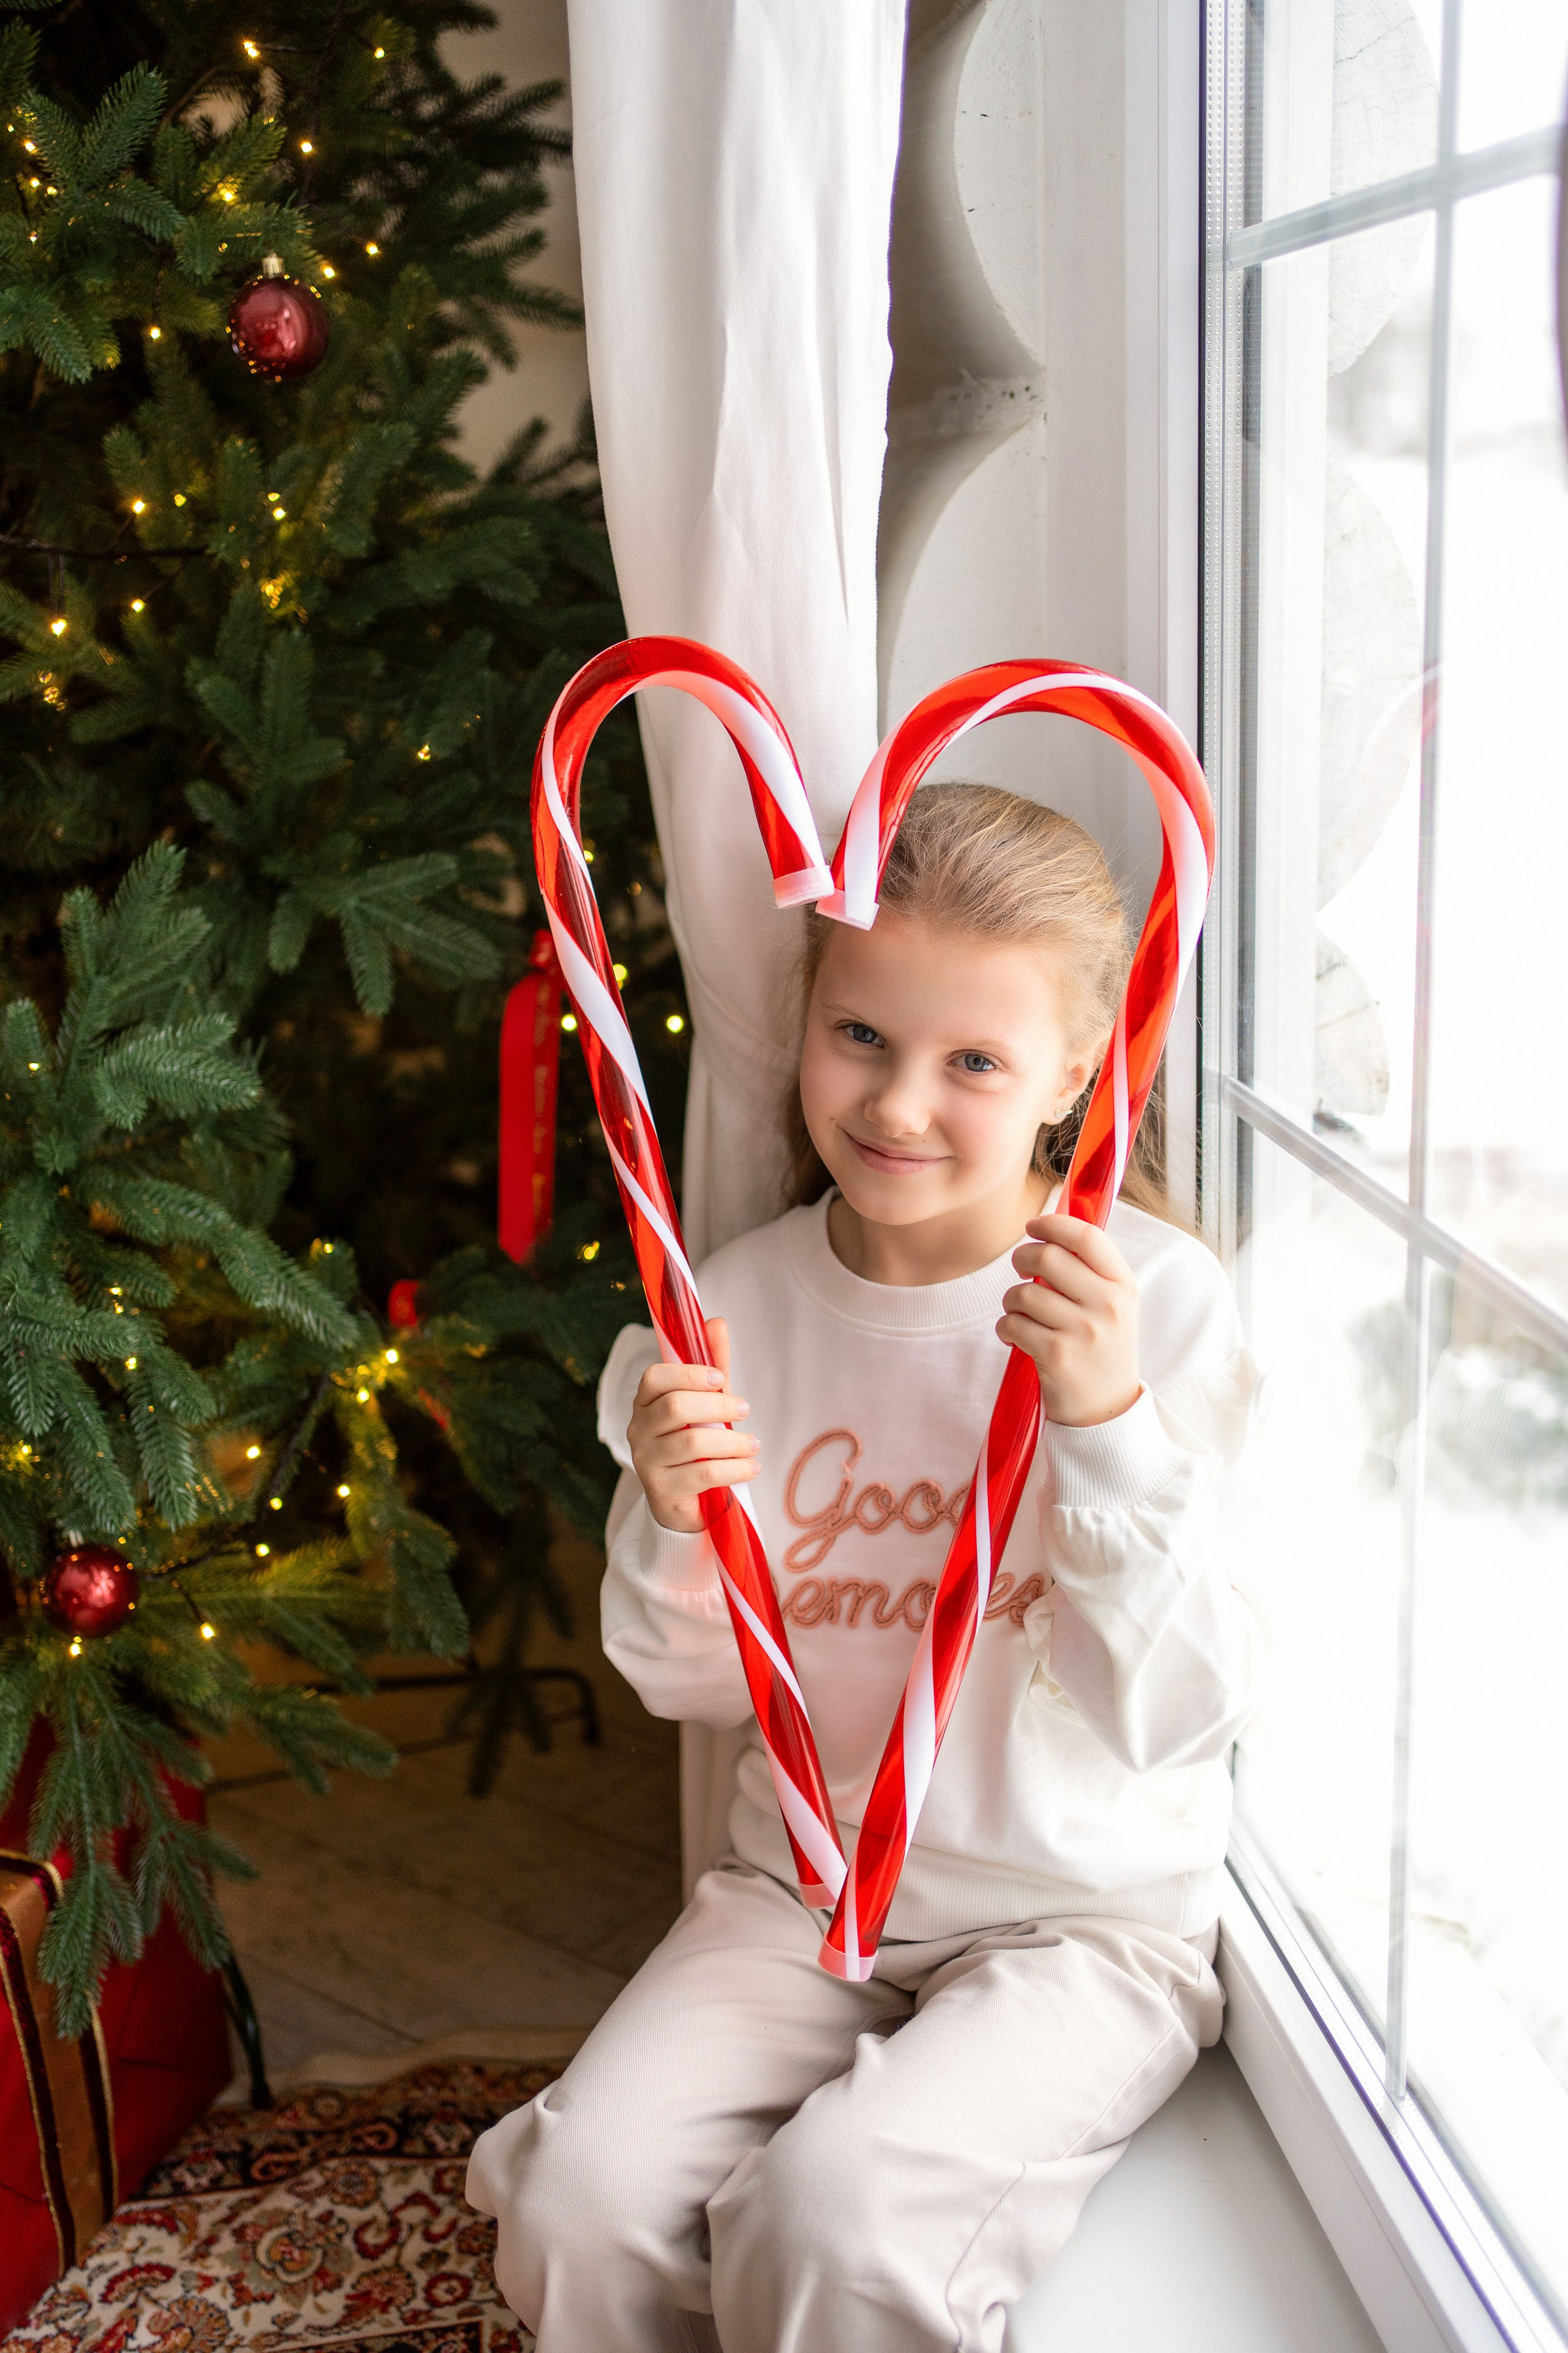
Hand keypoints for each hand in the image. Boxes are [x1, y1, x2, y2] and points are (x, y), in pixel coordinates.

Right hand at [627, 1316, 759, 1533]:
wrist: (683, 1503)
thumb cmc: (695, 1444)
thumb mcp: (705, 1404)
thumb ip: (710, 1366)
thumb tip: (716, 1322)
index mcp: (645, 1403)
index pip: (655, 1377)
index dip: (688, 1373)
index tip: (720, 1378)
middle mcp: (638, 1430)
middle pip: (676, 1406)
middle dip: (718, 1405)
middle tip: (745, 1408)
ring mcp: (646, 1462)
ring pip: (693, 1443)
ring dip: (733, 1442)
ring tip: (754, 1445)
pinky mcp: (662, 1491)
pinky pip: (703, 1474)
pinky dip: (734, 1469)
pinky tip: (751, 1467)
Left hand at [998, 1214, 1140, 1427]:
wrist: (1106, 1410)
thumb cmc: (1101, 1349)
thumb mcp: (1112, 1305)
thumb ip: (1090, 1269)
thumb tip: (1050, 1229)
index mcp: (1122, 1286)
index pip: (1087, 1237)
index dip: (1053, 1223)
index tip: (1033, 1225)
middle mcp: (1108, 1305)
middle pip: (1048, 1256)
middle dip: (1022, 1258)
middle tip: (1021, 1271)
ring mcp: (1083, 1331)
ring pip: (1024, 1292)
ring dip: (1011, 1300)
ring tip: (1020, 1313)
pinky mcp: (1056, 1355)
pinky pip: (1012, 1324)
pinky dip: (1006, 1328)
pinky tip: (1016, 1337)